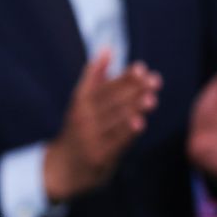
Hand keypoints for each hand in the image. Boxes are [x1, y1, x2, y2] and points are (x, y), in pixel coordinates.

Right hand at [44, 50, 160, 202]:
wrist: (62, 168)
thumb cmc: (79, 128)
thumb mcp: (81, 102)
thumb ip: (95, 76)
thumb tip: (108, 48)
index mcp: (80, 101)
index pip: (104, 86)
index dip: (123, 77)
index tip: (141, 68)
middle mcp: (83, 117)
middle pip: (111, 100)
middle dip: (134, 90)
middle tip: (154, 81)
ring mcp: (89, 137)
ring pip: (114, 120)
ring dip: (133, 108)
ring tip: (151, 98)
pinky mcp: (97, 156)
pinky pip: (115, 142)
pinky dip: (126, 132)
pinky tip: (140, 123)